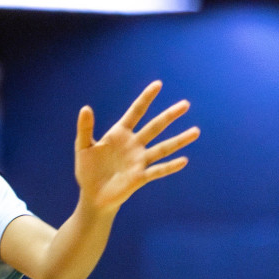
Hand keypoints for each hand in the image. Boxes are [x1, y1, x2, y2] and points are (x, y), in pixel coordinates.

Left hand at [75, 81, 198, 212]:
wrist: (92, 195)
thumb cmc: (88, 170)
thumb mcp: (83, 147)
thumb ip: (85, 128)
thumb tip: (86, 107)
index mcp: (120, 134)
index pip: (136, 112)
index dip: (146, 98)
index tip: (158, 84)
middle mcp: (134, 144)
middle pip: (154, 127)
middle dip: (169, 116)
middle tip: (185, 104)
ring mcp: (139, 160)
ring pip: (163, 148)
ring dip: (179, 140)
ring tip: (196, 131)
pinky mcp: (140, 177)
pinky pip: (157, 170)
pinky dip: (170, 166)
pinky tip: (183, 161)